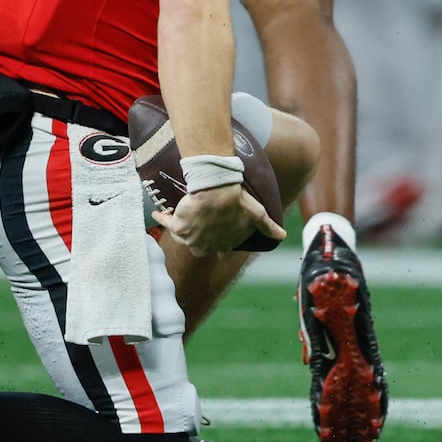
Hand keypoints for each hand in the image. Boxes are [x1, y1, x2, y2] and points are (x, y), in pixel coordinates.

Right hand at [152, 183, 285, 254]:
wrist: (217, 190)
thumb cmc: (238, 202)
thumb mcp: (257, 215)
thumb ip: (268, 227)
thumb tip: (283, 237)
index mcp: (225, 243)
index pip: (223, 250)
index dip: (222, 245)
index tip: (220, 240)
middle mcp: (207, 245)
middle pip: (200, 249)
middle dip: (200, 242)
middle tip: (199, 231)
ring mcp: (191, 238)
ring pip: (184, 240)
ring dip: (183, 233)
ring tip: (180, 223)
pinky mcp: (178, 227)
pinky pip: (167, 224)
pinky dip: (162, 219)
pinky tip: (158, 214)